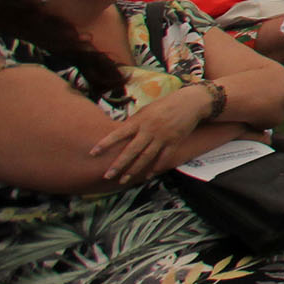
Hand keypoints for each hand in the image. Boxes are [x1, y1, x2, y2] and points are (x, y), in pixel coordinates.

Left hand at [92, 85, 218, 185]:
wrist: (190, 103)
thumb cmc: (165, 105)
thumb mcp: (146, 110)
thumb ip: (134, 123)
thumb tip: (120, 135)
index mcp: (140, 120)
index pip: (119, 133)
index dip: (105, 143)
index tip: (92, 153)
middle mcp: (150, 130)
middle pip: (132, 151)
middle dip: (119, 164)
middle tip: (107, 175)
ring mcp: (163, 137)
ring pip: (146, 157)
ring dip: (134, 170)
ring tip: (123, 180)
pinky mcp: (174, 142)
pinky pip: (163, 158)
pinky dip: (155, 168)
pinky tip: (147, 176)